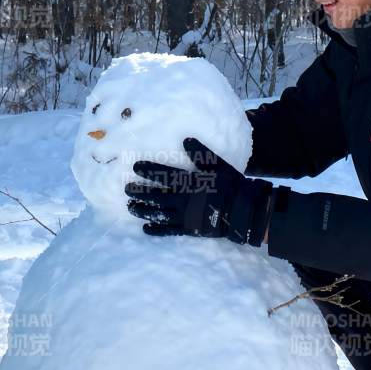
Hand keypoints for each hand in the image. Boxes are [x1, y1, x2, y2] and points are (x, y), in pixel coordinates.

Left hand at [125, 137, 274, 246]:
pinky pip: (169, 230)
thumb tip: (186, 139)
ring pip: (159, 213)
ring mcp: (185, 216)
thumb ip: (200, 153)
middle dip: (140, 191)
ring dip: (143, 210)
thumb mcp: (218, 165)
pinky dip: (156, 230)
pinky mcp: (189, 229)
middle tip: (126, 189)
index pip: (164, 174)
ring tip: (131, 207)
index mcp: (189, 181)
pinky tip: (146, 229)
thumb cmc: (231, 185)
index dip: (149, 170)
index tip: (135, 167)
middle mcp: (183, 199)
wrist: (244, 210)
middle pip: (156, 195)